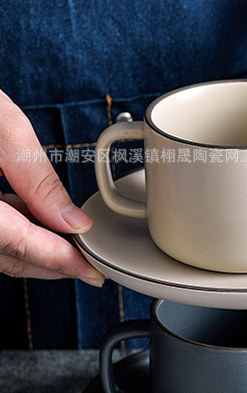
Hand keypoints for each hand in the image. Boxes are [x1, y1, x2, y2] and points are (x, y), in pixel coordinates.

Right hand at [0, 89, 103, 284]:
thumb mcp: (0, 122)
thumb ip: (35, 175)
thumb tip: (73, 221)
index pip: (15, 242)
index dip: (57, 259)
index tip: (91, 270)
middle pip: (6, 255)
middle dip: (50, 261)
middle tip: (90, 263)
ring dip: (34, 249)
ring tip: (72, 243)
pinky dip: (13, 232)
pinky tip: (38, 221)